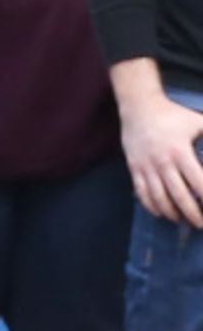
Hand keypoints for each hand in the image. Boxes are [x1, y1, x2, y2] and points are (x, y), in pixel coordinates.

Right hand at [119, 94, 202, 227]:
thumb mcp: (198, 122)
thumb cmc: (172, 115)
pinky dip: (152, 207)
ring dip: (173, 214)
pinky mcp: (135, 168)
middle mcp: (163, 162)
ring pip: (160, 198)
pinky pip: (142, 193)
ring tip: (184, 221)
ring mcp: (146, 166)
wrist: (138, 106)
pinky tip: (162, 213)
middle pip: (179, 196)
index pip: (198, 183)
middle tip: (201, 224)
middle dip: (193, 214)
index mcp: (180, 152)